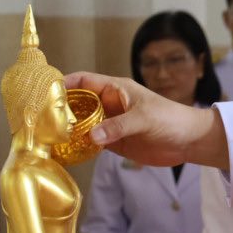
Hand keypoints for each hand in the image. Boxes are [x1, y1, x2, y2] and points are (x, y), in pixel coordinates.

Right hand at [62, 71, 224, 168]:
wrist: (190, 141)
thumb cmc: (171, 120)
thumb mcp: (144, 119)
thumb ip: (118, 127)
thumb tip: (92, 137)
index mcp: (116, 89)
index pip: (84, 81)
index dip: (65, 84)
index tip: (46, 93)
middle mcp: (109, 105)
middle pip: (78, 103)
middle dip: (61, 110)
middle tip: (42, 121)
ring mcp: (111, 124)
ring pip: (83, 124)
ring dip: (69, 130)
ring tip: (49, 138)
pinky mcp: (115, 142)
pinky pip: (92, 142)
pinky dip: (80, 146)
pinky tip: (68, 151)